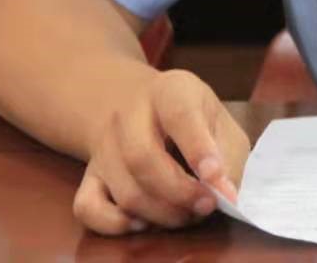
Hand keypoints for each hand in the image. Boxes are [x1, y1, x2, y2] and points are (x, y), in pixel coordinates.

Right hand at [73, 68, 249, 234]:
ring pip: (124, 190)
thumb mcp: (220, 122)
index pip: (180, 116)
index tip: (215, 178)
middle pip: (143, 159)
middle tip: (206, 206)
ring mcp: (104, 146)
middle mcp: (128, 114)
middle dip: (179, 193)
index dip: (199, 150)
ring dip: (160, 213)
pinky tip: (143, 222)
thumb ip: (228, 157)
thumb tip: (226, 196)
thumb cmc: (191, 118)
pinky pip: (88, 208)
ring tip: (186, 215)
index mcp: (170, 91)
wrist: (136, 104)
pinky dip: (115, 224)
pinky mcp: (89, 175)